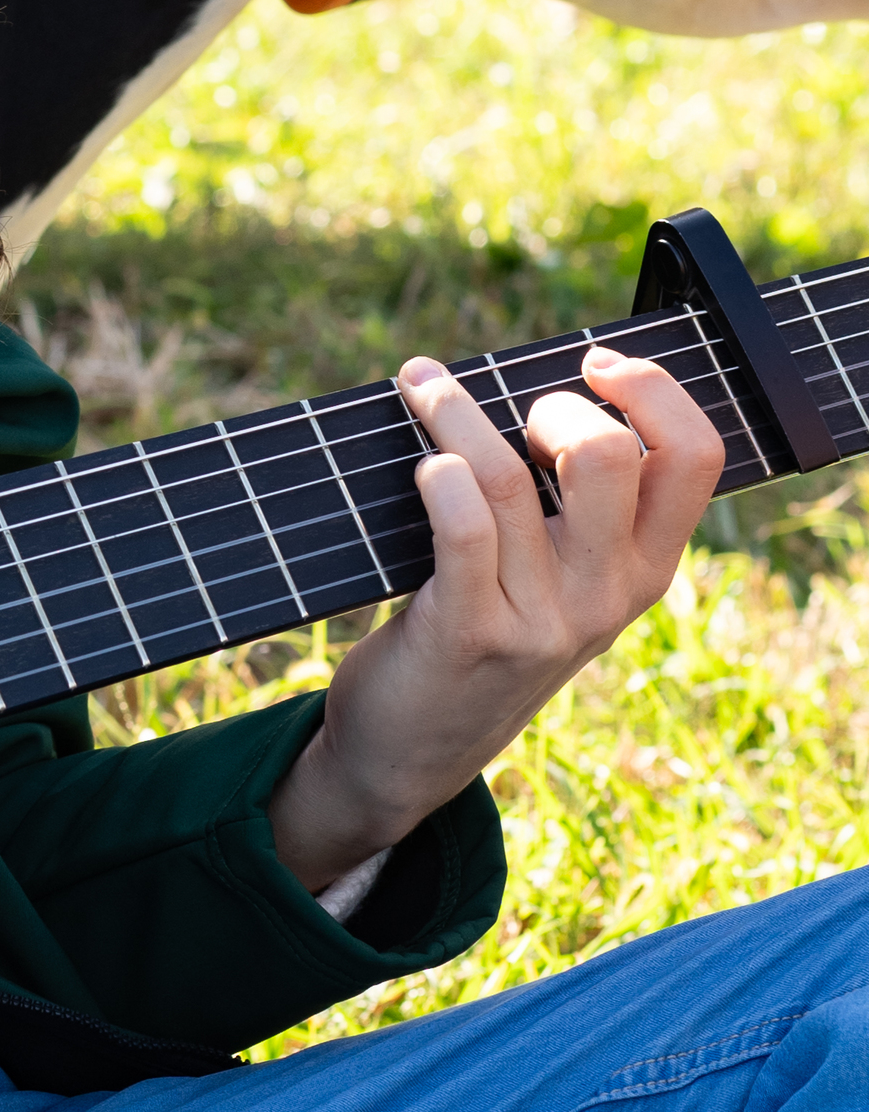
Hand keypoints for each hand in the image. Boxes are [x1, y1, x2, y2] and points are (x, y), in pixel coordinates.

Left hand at [270, 347, 723, 895]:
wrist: (414, 749)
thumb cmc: (482, 628)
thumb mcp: (556, 580)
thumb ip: (573, 506)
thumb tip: (542, 384)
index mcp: (645, 569)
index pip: (696, 458)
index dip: (654, 390)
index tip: (596, 362)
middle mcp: (608, 594)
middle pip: (610, 455)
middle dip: (553, 406)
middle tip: (510, 416)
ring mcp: (543, 618)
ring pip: (508, 478)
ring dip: (453, 412)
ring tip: (421, 386)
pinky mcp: (471, 633)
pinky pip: (463, 527)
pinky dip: (439, 475)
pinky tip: (421, 463)